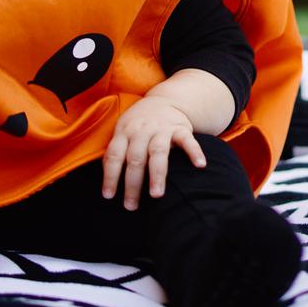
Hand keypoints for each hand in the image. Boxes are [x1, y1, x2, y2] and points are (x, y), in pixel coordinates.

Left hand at [101, 96, 205, 210]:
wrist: (164, 100)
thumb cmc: (139, 123)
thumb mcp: (123, 131)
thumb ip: (116, 152)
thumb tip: (107, 181)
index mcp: (125, 132)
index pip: (114, 155)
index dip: (110, 176)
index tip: (108, 196)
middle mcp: (142, 130)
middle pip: (135, 158)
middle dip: (132, 183)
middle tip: (131, 206)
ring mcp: (162, 129)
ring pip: (158, 151)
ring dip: (157, 174)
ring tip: (156, 195)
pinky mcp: (181, 128)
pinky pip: (188, 140)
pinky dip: (194, 152)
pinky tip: (200, 165)